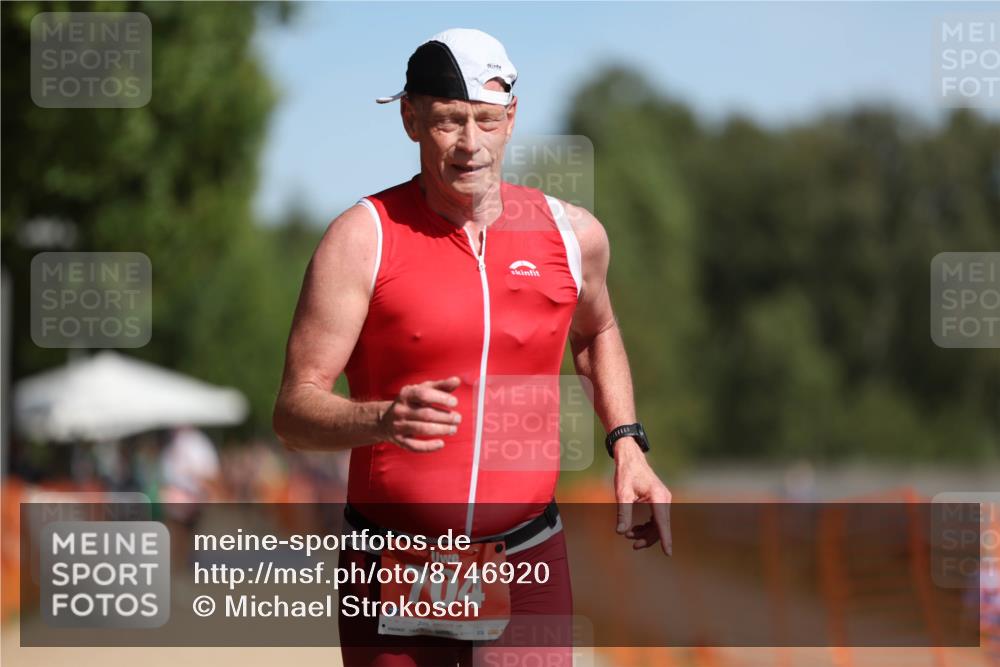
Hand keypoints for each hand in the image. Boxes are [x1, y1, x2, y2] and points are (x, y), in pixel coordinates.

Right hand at [379, 376, 462, 451]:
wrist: (385, 420)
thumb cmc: (411, 403)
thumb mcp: (423, 390)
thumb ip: (441, 386)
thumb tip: (457, 380)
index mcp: (406, 394)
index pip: (424, 394)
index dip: (441, 398)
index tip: (455, 402)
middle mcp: (400, 409)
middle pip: (426, 414)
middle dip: (445, 417)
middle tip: (458, 418)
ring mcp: (399, 426)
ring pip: (422, 429)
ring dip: (441, 430)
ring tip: (453, 429)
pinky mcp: (399, 440)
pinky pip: (415, 446)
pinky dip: (429, 446)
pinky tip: (441, 443)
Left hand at [614, 438, 672, 555]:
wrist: (631, 458)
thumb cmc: (626, 473)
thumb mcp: (622, 493)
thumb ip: (623, 513)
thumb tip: (620, 532)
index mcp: (658, 496)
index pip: (662, 522)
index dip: (665, 539)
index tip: (668, 553)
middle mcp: (664, 498)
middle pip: (660, 526)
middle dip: (648, 538)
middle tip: (633, 544)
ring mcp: (663, 500)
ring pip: (659, 524)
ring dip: (646, 533)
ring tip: (629, 534)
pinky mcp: (660, 501)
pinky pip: (657, 519)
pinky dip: (648, 526)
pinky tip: (635, 528)